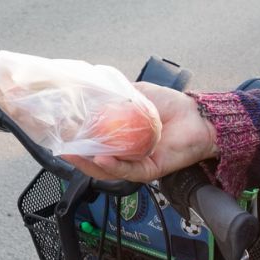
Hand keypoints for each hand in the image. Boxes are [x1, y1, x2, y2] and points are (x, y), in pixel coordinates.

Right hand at [64, 83, 217, 182]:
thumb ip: (115, 95)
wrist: (198, 116)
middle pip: (96, 163)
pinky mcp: (150, 170)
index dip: (77, 141)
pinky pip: (129, 171)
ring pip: (109, 171)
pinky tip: (102, 158)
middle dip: (77, 158)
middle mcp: (126, 154)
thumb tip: (90, 89)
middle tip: (63, 149)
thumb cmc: (171, 105)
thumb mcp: (137, 94)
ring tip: (76, 155)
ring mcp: (137, 163)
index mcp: (121, 138)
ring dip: (90, 165)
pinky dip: (114, 165)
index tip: (61, 134)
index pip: (93, 144)